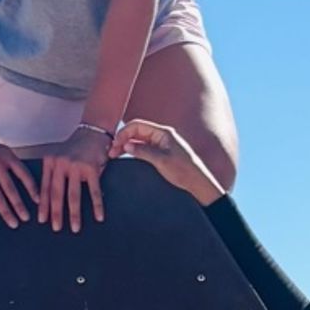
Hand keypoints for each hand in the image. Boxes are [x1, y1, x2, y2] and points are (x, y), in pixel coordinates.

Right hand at [0, 127, 35, 228]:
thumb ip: (8, 164)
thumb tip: (21, 188)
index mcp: (6, 155)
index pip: (23, 173)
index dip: (32, 188)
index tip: (39, 202)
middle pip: (10, 188)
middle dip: (19, 205)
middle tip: (27, 219)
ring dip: (6, 211)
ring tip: (13, 224)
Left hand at [36, 121, 112, 232]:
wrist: (92, 133)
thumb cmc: (76, 150)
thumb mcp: (60, 160)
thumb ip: (55, 176)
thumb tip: (50, 201)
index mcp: (50, 163)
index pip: (45, 188)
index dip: (43, 205)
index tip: (42, 220)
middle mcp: (61, 164)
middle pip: (57, 194)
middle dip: (56, 213)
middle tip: (56, 228)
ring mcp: (76, 166)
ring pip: (73, 195)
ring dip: (74, 214)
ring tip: (74, 228)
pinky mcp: (92, 168)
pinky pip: (94, 191)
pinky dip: (97, 206)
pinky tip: (98, 217)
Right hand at [112, 117, 227, 202]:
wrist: (198, 183)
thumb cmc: (184, 171)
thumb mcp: (162, 162)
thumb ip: (143, 152)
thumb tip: (126, 146)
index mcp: (163, 133)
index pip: (137, 125)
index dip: (123, 133)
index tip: (115, 145)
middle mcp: (162, 135)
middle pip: (136, 132)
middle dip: (123, 139)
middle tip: (112, 152)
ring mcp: (161, 144)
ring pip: (139, 140)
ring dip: (127, 145)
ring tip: (115, 155)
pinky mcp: (161, 153)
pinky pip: (144, 148)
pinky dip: (134, 151)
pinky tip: (126, 156)